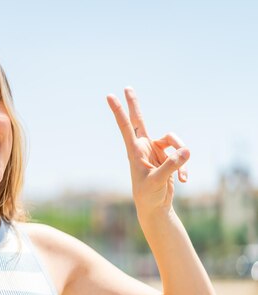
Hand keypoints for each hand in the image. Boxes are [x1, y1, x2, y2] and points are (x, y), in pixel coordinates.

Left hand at [107, 88, 189, 217]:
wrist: (155, 207)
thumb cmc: (149, 195)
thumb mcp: (159, 181)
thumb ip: (171, 165)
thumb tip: (186, 150)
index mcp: (135, 151)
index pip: (125, 126)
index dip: (119, 111)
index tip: (109, 96)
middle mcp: (144, 147)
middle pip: (140, 120)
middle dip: (135, 104)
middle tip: (127, 87)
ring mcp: (156, 151)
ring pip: (174, 140)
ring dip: (181, 155)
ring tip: (181, 175)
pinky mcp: (168, 157)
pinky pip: (181, 154)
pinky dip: (184, 167)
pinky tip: (183, 181)